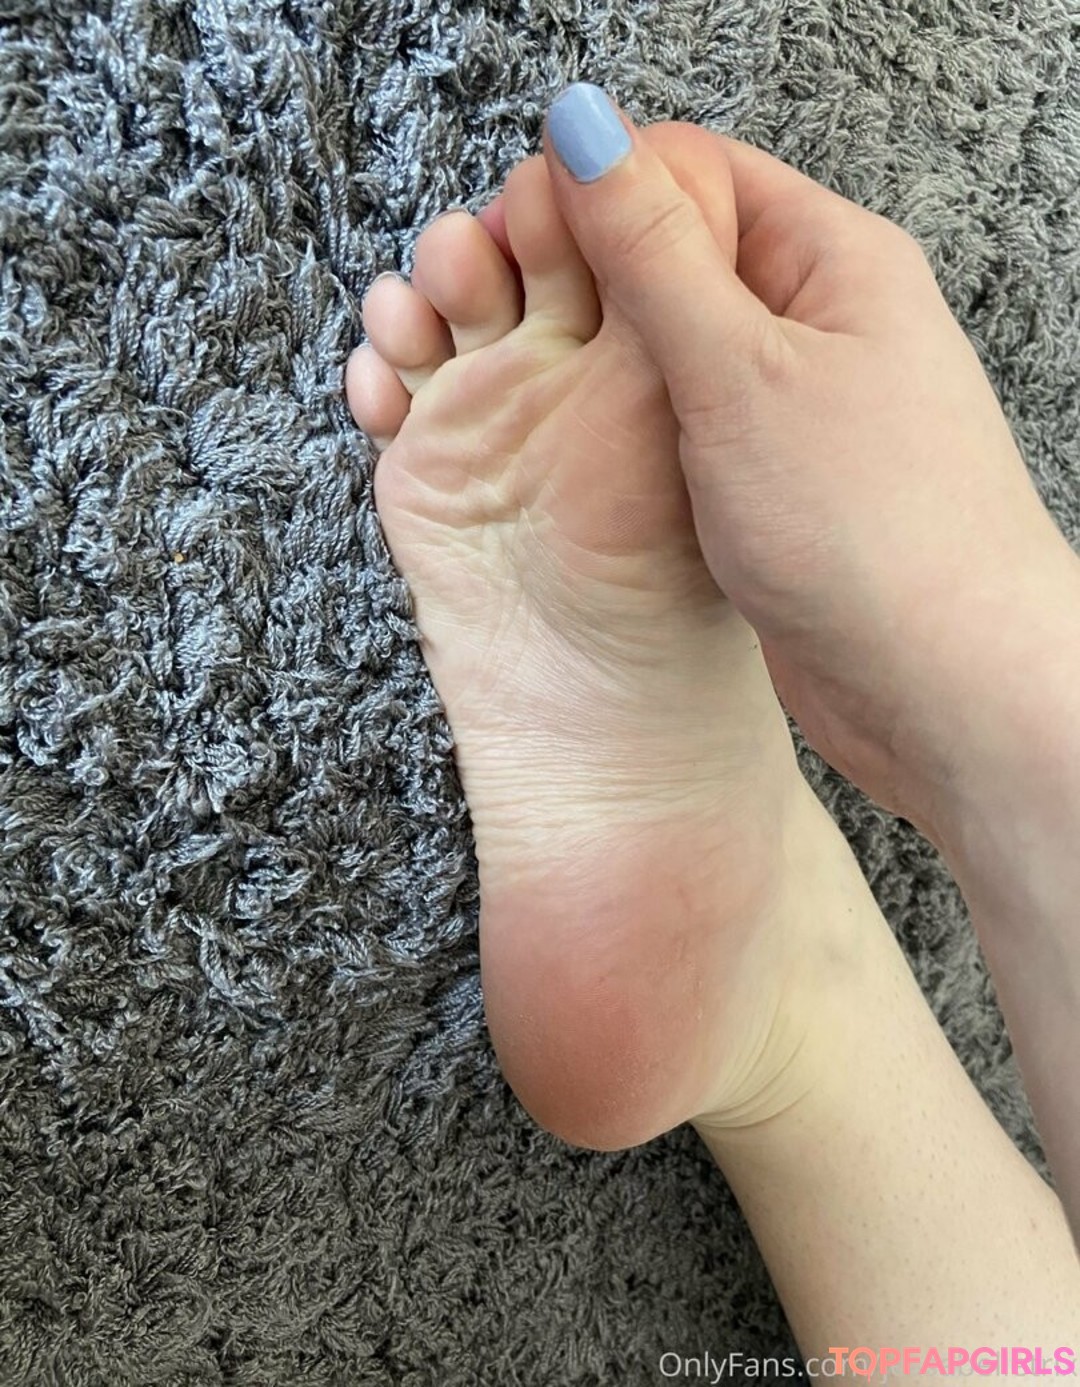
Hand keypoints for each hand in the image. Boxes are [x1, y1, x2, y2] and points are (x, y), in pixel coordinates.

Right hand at [535, 87, 1079, 833]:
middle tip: (515, 328)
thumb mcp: (740, 370)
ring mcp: (798, 406)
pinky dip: (638, 435)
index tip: (521, 235)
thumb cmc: (870, 527)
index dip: (602, 190)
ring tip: (534, 400)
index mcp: (832, 259)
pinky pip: (690, 428)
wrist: (942, 688)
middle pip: (680, 259)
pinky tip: (592, 463)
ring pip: (677, 353)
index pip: (696, 170)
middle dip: (592, 283)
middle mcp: (820, 321)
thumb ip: (654, 252)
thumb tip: (583, 128)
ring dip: (606, 368)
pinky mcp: (776, 481)